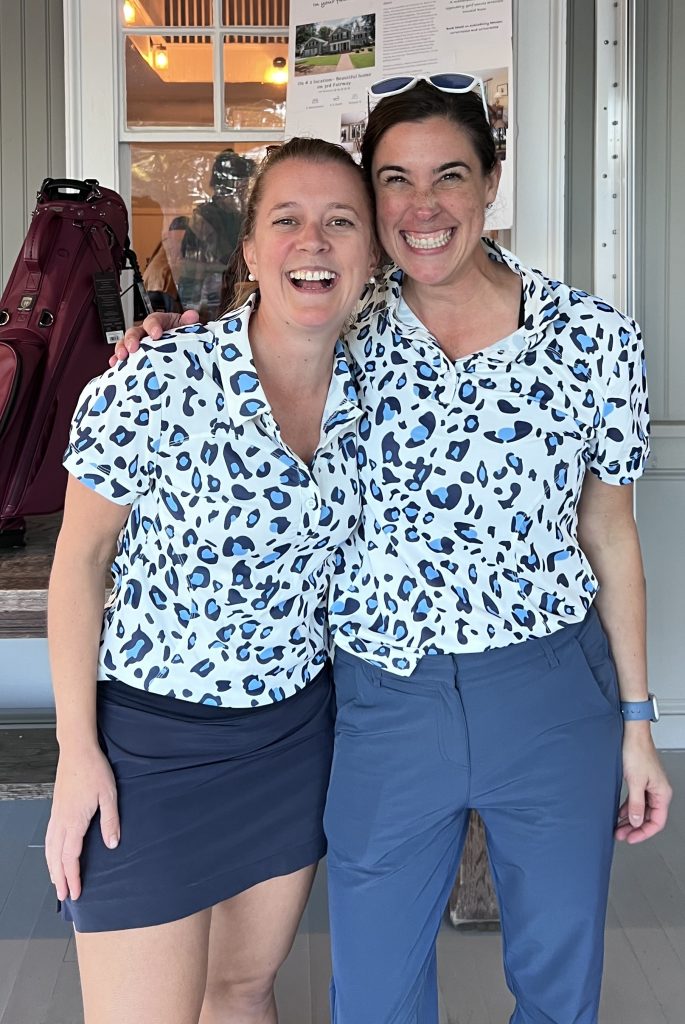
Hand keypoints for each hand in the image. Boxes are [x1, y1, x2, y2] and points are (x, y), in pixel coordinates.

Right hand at [45, 746, 119, 900]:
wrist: (77, 750)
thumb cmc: (94, 770)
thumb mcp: (109, 795)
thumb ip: (110, 821)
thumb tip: (112, 844)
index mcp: (74, 821)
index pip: (70, 857)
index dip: (73, 877)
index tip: (75, 892)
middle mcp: (61, 821)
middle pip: (56, 857)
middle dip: (60, 878)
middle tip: (64, 896)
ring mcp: (56, 815)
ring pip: (49, 848)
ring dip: (52, 867)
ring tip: (56, 882)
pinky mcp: (56, 808)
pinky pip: (49, 836)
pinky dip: (49, 852)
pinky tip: (53, 855)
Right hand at [108, 308, 199, 366]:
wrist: (181, 350)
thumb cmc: (181, 338)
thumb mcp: (186, 329)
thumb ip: (187, 323)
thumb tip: (192, 316)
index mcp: (159, 323)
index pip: (153, 320)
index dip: (153, 326)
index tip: (156, 334)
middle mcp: (146, 332)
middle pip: (135, 331)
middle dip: (132, 339)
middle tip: (133, 348)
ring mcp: (139, 344)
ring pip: (125, 343)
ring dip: (121, 349)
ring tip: (121, 357)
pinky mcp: (135, 356)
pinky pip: (123, 356)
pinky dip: (117, 360)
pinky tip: (115, 365)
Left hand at [615, 724, 671, 842]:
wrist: (631, 733)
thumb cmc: (636, 751)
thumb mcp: (635, 781)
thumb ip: (636, 804)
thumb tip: (636, 822)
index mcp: (662, 793)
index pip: (657, 822)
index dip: (644, 833)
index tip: (631, 838)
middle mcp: (658, 791)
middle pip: (648, 817)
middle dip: (635, 828)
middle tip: (621, 835)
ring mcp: (649, 787)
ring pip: (641, 810)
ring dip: (630, 820)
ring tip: (618, 828)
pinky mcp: (640, 781)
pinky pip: (636, 801)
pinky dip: (628, 808)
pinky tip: (619, 814)